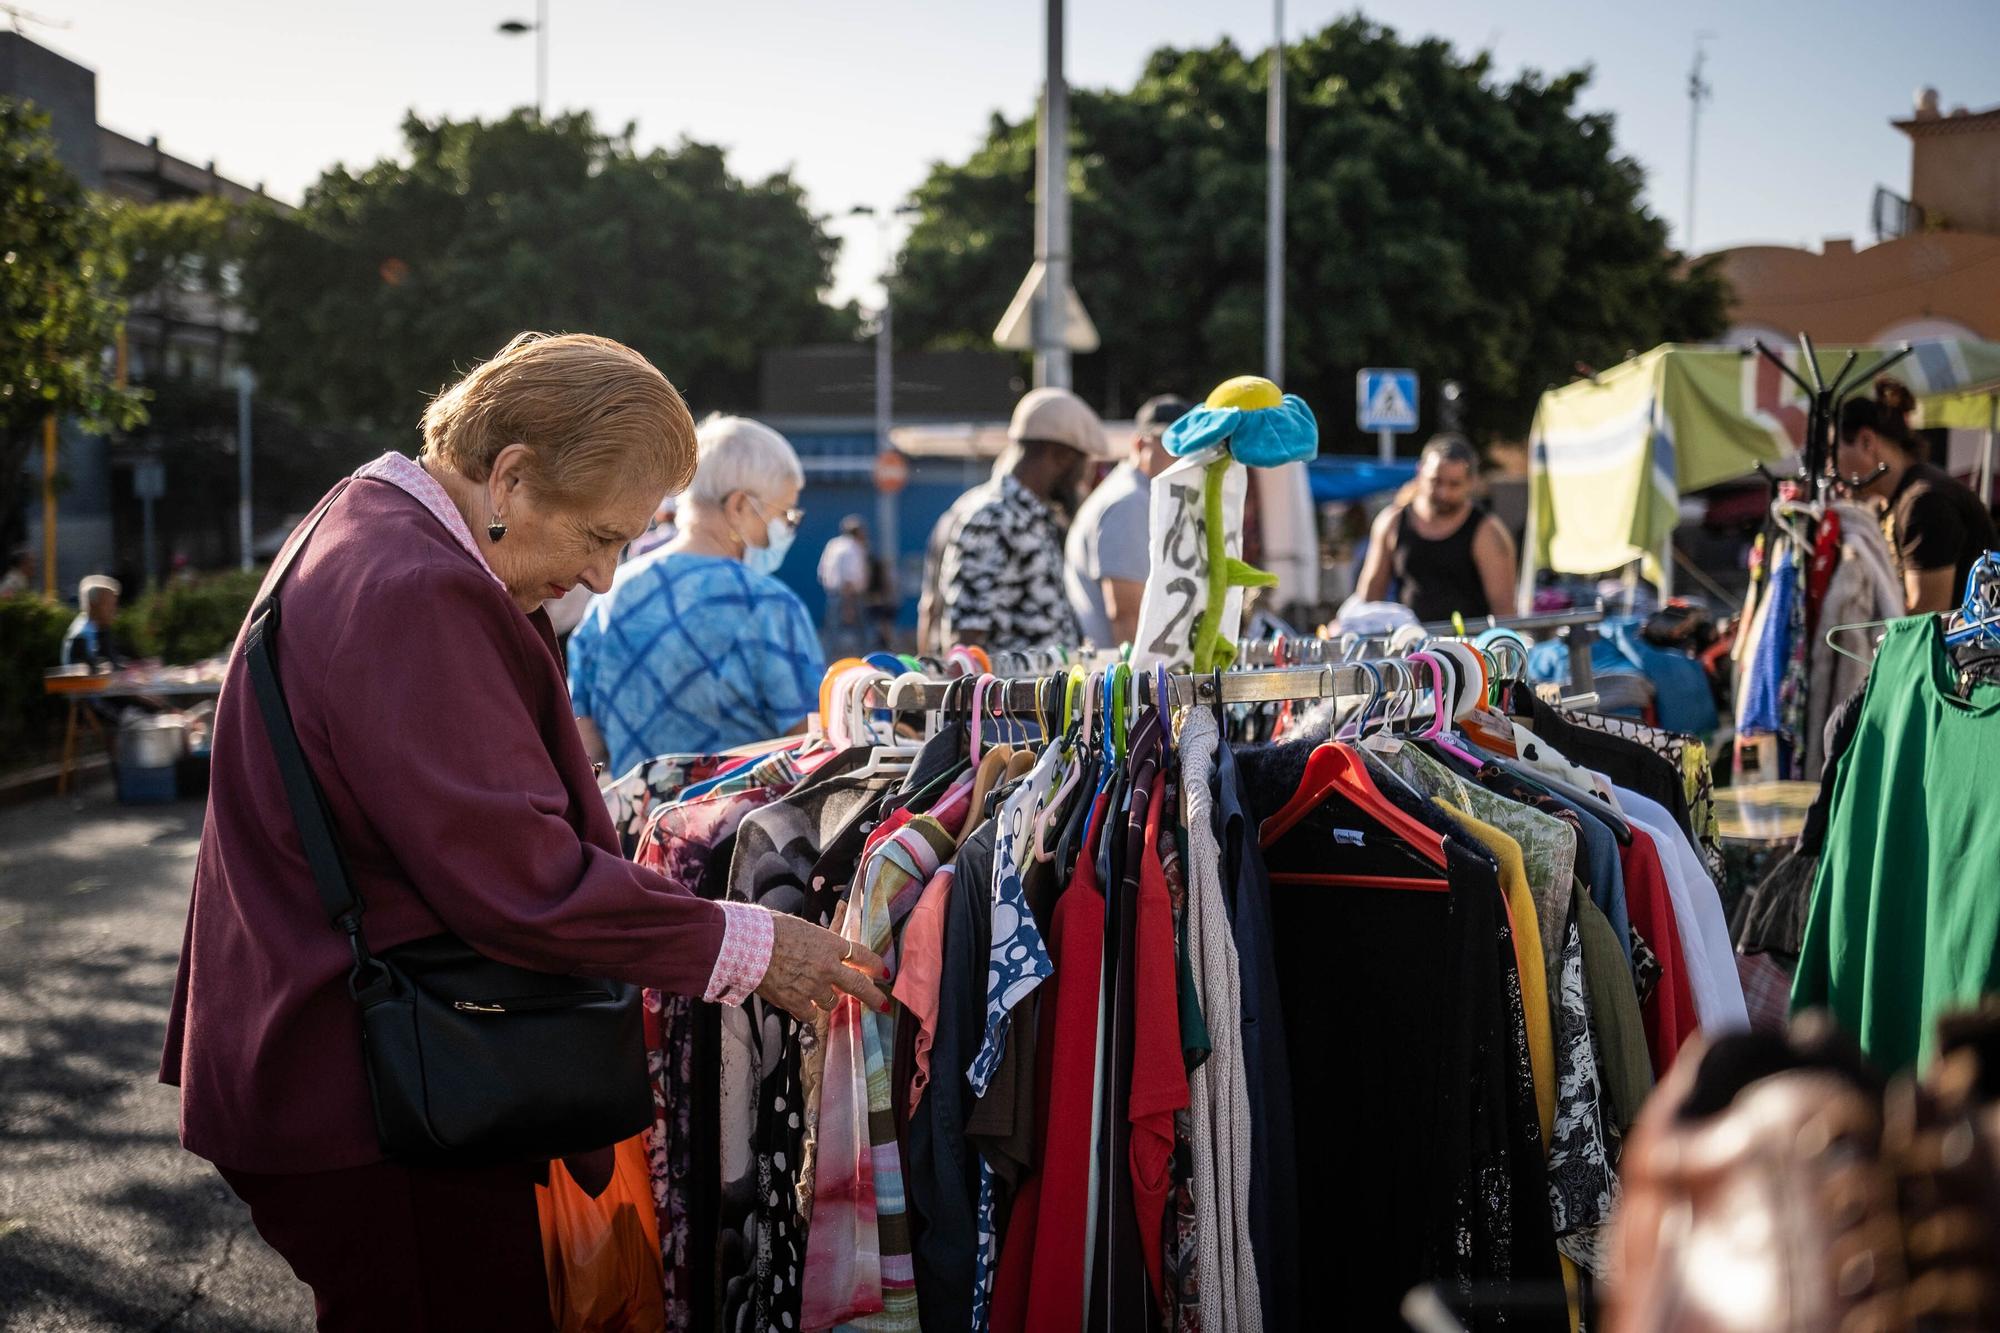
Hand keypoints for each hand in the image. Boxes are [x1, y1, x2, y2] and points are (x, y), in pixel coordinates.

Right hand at [754, 911, 890, 1024]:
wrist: (748, 946)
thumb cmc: (771, 930)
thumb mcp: (804, 929)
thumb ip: (820, 944)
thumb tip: (827, 953)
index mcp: (830, 944)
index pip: (862, 955)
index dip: (875, 964)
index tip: (883, 972)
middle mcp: (827, 967)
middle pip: (859, 986)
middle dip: (874, 997)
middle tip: (883, 1004)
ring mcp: (813, 987)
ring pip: (832, 1003)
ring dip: (827, 999)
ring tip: (815, 992)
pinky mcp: (796, 1002)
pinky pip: (810, 1015)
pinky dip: (807, 1011)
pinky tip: (800, 1004)